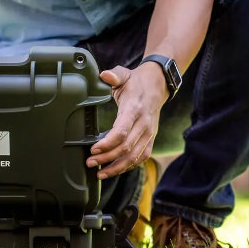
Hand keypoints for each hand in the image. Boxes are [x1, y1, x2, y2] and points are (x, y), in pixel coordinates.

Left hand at [87, 62, 168, 178]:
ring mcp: (149, 133)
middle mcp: (144, 123)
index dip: (107, 143)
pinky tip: (115, 169)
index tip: (93, 148)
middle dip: (107, 158)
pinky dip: (128, 166)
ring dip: (116, 167)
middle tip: (90, 162)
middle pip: (126, 148)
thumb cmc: (136, 81)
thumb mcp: (124, 74)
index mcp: (134, 108)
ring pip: (134, 156)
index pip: (122, 131)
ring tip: (100, 172)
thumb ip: (114, 75)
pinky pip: (141, 157)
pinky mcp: (151, 138)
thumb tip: (104, 75)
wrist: (158, 84)